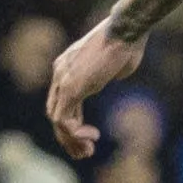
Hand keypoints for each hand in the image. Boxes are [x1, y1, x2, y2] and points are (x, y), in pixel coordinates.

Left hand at [43, 24, 142, 159]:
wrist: (126, 30)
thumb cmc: (127, 44)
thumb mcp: (113, 64)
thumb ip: (108, 74)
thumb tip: (114, 77)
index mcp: (67, 67)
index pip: (60, 101)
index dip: (72, 123)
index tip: (89, 136)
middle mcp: (60, 73)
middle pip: (55, 112)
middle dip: (68, 137)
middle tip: (85, 152)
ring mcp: (63, 79)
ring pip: (56, 119)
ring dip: (71, 140)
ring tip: (89, 151)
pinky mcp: (72, 87)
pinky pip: (63, 119)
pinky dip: (75, 133)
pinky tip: (93, 136)